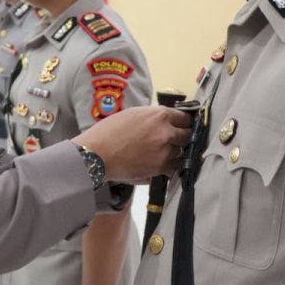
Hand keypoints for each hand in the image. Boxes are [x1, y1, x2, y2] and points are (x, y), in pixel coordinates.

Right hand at [73, 105, 190, 182]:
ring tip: (161, 152)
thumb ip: (153, 117)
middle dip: (182, 137)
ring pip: (180, 153)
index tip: (183, 125)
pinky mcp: (159, 169)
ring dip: (174, 152)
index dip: (184, 122)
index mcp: (160, 116)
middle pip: (187, 136)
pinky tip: (158, 163)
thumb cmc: (109, 131)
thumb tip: (166, 121)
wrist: (97, 154)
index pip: (185, 118)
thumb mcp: (134, 114)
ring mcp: (165, 153)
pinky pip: (172, 167)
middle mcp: (166, 133)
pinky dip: (167, 166)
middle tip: (176, 139)